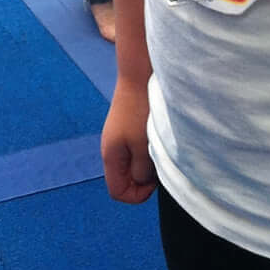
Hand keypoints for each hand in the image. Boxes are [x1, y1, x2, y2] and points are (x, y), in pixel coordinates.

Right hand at [101, 77, 154, 203]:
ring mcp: (120, 137)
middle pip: (125, 179)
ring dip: (148, 162)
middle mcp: (112, 148)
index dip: (137, 195)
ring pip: (134, 164)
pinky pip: (138, 149)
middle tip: (159, 162)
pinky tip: (157, 136)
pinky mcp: (128, 127)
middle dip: (144, 178)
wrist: (139, 74)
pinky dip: (148, 149)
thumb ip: (141, 169)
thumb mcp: (143, 145)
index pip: (118, 192)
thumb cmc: (140, 108)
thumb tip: (142, 180)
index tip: (153, 181)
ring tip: (159, 146)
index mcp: (110, 156)